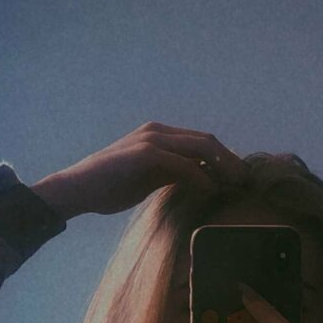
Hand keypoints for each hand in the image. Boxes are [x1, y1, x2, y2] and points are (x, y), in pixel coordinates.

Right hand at [31, 121, 245, 219]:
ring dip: (223, 166)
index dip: (224, 158)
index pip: (202, 141)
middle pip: (208, 140)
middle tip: (245, 181)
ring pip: (201, 147)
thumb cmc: (109, 187)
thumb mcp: (148, 179)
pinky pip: (185, 164)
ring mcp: (152, 139)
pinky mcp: (147, 154)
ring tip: (236, 185)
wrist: (77, 189)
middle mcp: (158, 131)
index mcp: (158, 134)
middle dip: (231, 160)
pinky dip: (202, 177)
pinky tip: (212, 191)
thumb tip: (199, 182)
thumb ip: (172, 175)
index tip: (238, 178)